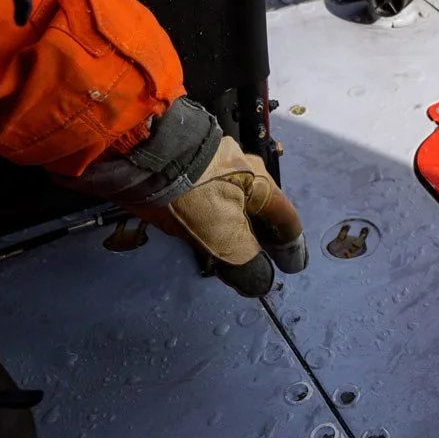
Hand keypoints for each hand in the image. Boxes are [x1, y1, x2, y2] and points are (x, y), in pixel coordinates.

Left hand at [157, 136, 306, 296]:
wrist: (147, 154)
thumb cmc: (195, 195)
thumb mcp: (223, 236)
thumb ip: (246, 262)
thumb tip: (262, 282)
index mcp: (262, 185)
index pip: (286, 220)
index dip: (290, 247)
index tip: (291, 268)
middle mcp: (245, 173)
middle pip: (261, 211)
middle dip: (263, 238)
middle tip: (263, 260)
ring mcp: (216, 168)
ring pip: (235, 205)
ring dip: (237, 228)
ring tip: (233, 250)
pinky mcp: (191, 170)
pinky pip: (212, 200)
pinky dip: (215, 219)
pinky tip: (206, 231)